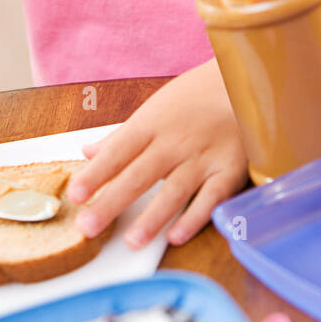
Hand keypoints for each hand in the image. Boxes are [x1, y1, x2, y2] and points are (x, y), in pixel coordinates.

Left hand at [65, 65, 248, 248]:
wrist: (244, 80)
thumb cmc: (195, 97)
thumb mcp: (155, 108)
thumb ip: (122, 135)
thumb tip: (87, 151)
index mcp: (152, 124)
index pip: (118, 151)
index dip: (96, 174)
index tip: (75, 194)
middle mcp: (175, 141)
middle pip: (139, 174)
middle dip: (112, 202)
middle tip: (88, 227)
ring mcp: (203, 157)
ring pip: (174, 190)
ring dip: (152, 218)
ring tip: (131, 241)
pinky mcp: (230, 169)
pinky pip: (211, 198)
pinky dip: (195, 217)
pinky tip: (176, 236)